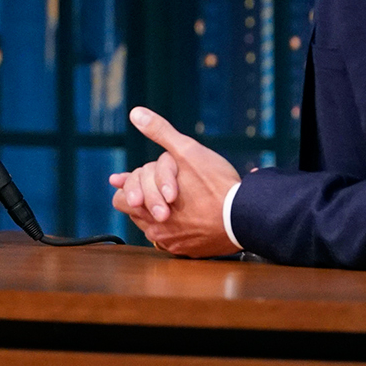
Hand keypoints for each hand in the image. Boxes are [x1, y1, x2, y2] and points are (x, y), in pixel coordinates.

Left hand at [108, 107, 242, 257]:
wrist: (245, 217)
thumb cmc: (216, 184)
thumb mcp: (186, 151)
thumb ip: (159, 132)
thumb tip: (135, 113)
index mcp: (145, 208)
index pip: (120, 199)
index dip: (133, 184)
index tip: (141, 178)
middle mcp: (154, 231)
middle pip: (136, 212)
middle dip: (146, 196)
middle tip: (166, 187)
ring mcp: (171, 243)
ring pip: (155, 225)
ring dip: (160, 210)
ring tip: (179, 197)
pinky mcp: (188, 252)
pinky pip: (174, 239)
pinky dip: (179, 226)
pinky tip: (192, 214)